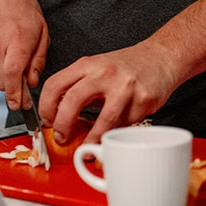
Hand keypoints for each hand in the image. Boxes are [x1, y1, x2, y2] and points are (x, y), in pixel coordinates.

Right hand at [0, 0, 49, 111]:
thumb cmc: (21, 4)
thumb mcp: (42, 30)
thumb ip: (38, 59)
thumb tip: (32, 82)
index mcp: (17, 40)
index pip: (13, 77)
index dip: (16, 96)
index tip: (20, 105)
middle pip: (2, 82)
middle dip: (13, 87)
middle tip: (23, 83)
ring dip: (4, 71)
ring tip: (11, 50)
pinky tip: (0, 44)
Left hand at [38, 42, 180, 145]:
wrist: (160, 57)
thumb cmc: (126, 66)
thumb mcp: (97, 68)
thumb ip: (78, 86)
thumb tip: (58, 116)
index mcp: (88, 64)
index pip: (55, 84)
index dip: (46, 107)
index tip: (47, 121)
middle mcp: (104, 73)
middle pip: (73, 101)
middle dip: (63, 125)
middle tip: (61, 138)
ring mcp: (125, 87)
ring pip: (103, 121)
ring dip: (92, 139)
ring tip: (87, 148)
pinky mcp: (143, 101)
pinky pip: (125, 125)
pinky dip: (116, 133)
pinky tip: (113, 133)